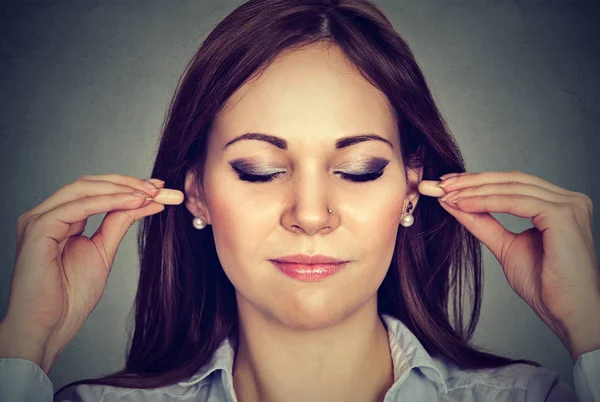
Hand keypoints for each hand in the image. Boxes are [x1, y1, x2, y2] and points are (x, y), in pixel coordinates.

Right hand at [2, 174, 182, 372]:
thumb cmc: (69, 297)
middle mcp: (46, 215)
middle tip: (160, 188)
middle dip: (129, 183)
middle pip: (90, 184)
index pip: (95, 190)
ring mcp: (39, 220)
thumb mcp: (103, 251)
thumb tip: (142, 202)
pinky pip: (79, 206)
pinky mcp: (39, 229)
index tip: (159, 188)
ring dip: (122, 188)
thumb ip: (117, 223)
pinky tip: (134, 202)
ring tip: (150, 194)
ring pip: (85, 189)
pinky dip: (110, 201)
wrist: (50, 326)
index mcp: (59, 219)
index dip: (128, 185)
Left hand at [419, 171, 599, 360]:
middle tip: (440, 184)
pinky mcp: (562, 214)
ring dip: (474, 190)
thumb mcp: (506, 247)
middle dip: (471, 181)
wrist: (568, 313)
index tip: (446, 184)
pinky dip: (486, 201)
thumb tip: (454, 203)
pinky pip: (516, 201)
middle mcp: (568, 200)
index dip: (478, 181)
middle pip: (511, 180)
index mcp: (558, 205)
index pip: (513, 184)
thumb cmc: (545, 286)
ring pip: (512, 187)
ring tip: (447, 195)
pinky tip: (463, 205)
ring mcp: (569, 205)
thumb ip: (483, 223)